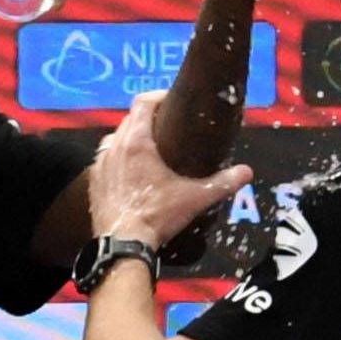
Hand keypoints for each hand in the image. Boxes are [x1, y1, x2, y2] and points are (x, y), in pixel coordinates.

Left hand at [88, 91, 250, 250]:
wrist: (122, 244)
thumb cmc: (157, 216)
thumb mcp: (194, 199)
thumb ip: (222, 183)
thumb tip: (246, 172)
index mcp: (137, 142)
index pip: (143, 103)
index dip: (159, 96)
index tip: (172, 100)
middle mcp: (114, 146)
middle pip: (129, 119)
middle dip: (147, 118)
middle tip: (168, 127)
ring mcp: (100, 163)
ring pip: (115, 138)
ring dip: (130, 138)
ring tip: (149, 149)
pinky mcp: (94, 180)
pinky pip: (105, 159)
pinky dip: (118, 159)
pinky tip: (131, 173)